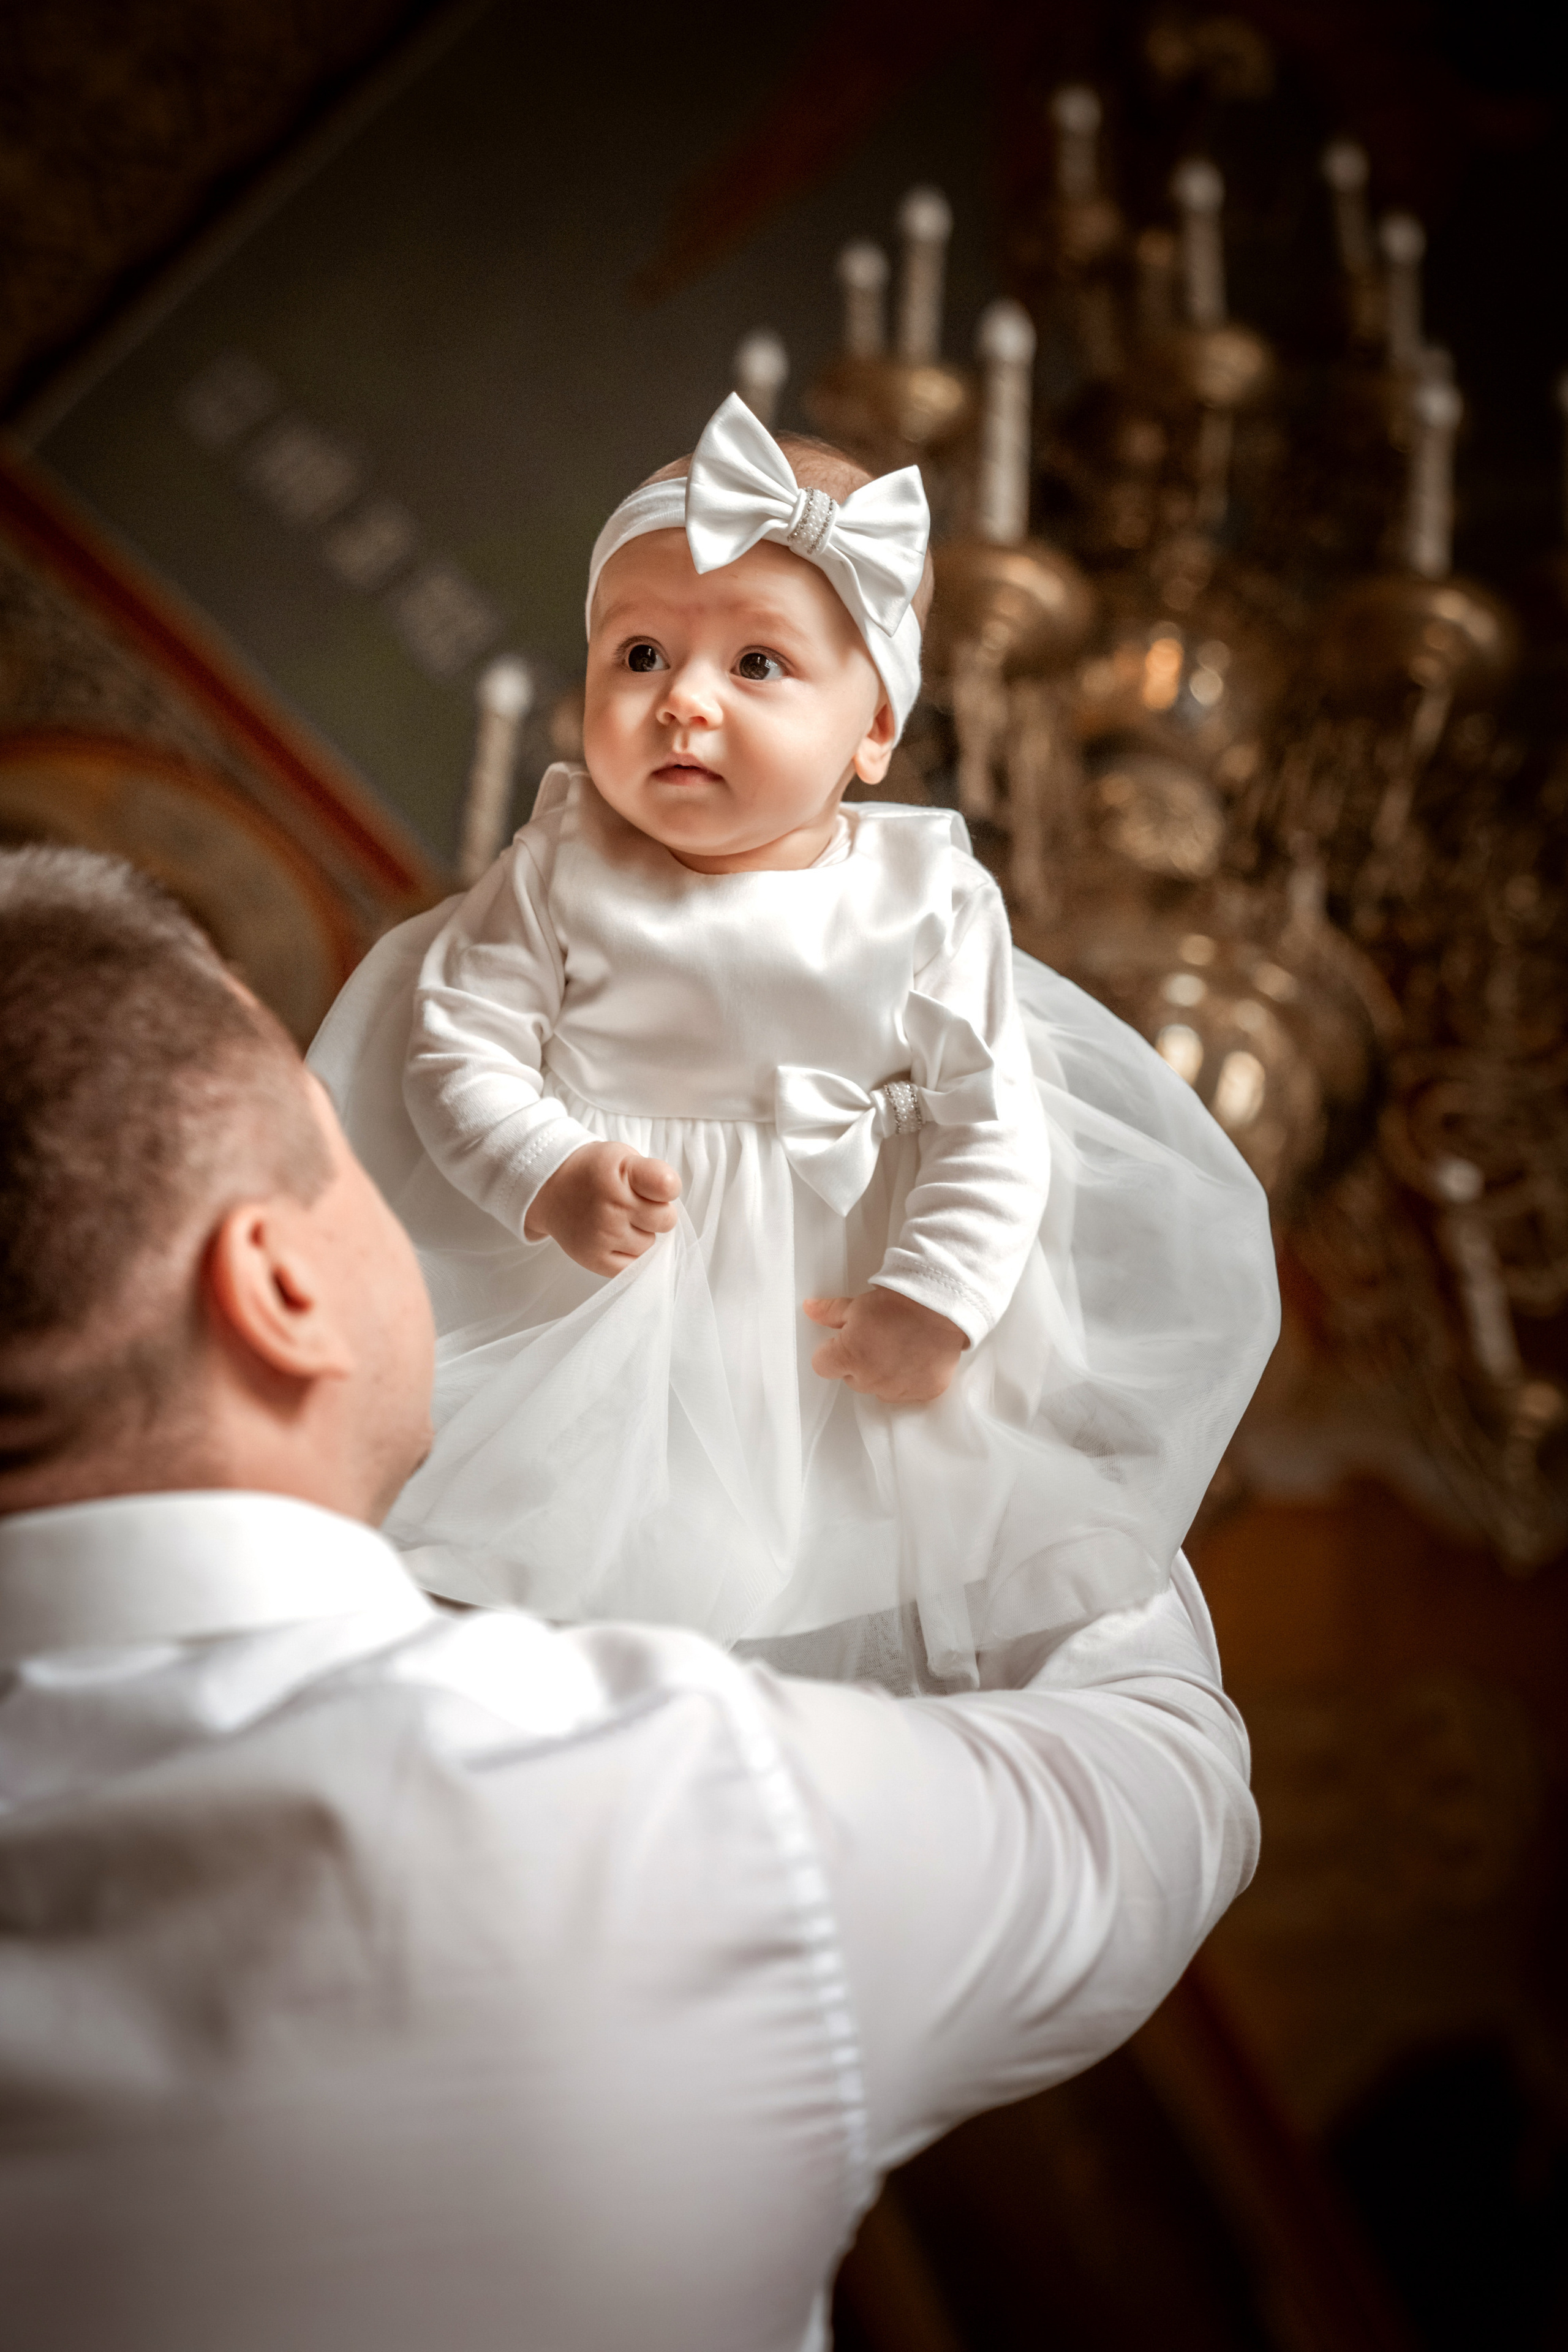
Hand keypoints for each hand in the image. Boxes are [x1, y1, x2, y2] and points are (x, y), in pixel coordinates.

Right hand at [524, 1142, 680, 1273]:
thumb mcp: (622, 1157)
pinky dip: (629, 1254)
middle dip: (657, 1213)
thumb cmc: (595, 1172)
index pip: (667, 1185)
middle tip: (636, 1205)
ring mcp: (602, 1234)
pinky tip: (615, 1238)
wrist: (549, 1187)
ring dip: (641, 1234)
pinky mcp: (594, 1259)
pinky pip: (633, 1266)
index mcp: (622, 1173)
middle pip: (666, 1220)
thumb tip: (672, 1208)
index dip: (670, 1187)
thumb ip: (652, 1176)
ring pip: (650, 1245)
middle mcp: (612, 1205)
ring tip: (619, 1220)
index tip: (659, 1187)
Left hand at [803, 1288, 966, 1402]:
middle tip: (877, 1339)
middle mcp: (870, 1380)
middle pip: (852, 1378)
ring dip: (883, 1374)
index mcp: (849, 1357)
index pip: (823, 1365)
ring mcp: (898, 1389)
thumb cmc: (898, 1303)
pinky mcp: (923, 1392)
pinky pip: (907, 1392)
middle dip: (859, 1362)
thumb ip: (829, 1312)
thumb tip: (809, 1309)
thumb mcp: (858, 1304)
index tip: (844, 1340)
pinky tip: (917, 1358)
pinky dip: (909, 1379)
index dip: (832, 1352)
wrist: (943, 1306)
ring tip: (899, 1348)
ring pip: (879, 1388)